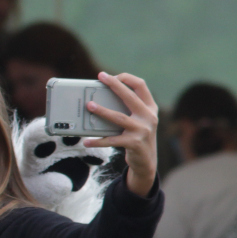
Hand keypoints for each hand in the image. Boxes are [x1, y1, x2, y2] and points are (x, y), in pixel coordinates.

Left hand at [84, 71, 157, 196]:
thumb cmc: (137, 136)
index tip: (112, 76)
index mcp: (150, 108)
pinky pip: (112, 140)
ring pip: (118, 117)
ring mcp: (142, 130)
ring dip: (102, 111)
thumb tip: (101, 98)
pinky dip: (98, 141)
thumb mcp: (139, 120)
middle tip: (101, 77)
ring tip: (89, 106)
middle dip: (115, 85)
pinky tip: (87, 141)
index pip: (141, 86)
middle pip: (129, 97)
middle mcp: (148, 117)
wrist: (146, 161)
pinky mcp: (134, 143)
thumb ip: (129, 109)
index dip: (127, 78)